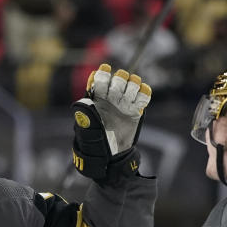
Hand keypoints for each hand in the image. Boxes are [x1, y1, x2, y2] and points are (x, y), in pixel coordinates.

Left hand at [71, 64, 151, 181]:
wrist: (112, 156)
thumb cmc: (95, 142)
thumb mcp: (86, 130)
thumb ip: (84, 116)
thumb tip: (82, 102)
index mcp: (97, 99)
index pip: (100, 80)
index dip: (103, 73)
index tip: (105, 70)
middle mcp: (112, 98)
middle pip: (119, 79)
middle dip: (120, 79)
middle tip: (118, 88)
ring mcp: (125, 103)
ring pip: (132, 83)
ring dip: (132, 83)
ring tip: (130, 91)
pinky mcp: (137, 111)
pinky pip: (143, 95)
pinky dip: (144, 91)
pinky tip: (142, 92)